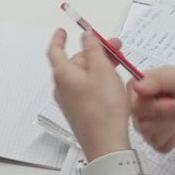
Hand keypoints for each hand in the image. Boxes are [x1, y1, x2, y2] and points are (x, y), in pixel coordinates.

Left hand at [48, 29, 130, 161]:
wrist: (106, 144)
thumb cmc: (103, 109)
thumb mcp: (102, 70)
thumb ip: (94, 49)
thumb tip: (87, 36)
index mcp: (63, 74)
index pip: (56, 50)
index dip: (59, 39)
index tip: (63, 31)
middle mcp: (62, 88)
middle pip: (75, 62)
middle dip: (93, 51)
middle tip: (114, 47)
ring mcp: (70, 101)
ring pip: (83, 76)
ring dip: (99, 66)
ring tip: (119, 64)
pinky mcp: (80, 112)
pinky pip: (86, 89)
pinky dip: (98, 80)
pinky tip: (113, 83)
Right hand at [130, 67, 174, 153]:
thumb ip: (156, 80)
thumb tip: (137, 87)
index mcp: (139, 87)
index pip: (132, 103)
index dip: (152, 106)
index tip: (173, 102)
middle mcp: (140, 105)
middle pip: (139, 121)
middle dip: (164, 116)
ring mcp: (147, 123)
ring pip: (148, 134)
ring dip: (169, 126)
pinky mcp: (157, 138)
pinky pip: (157, 145)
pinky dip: (172, 138)